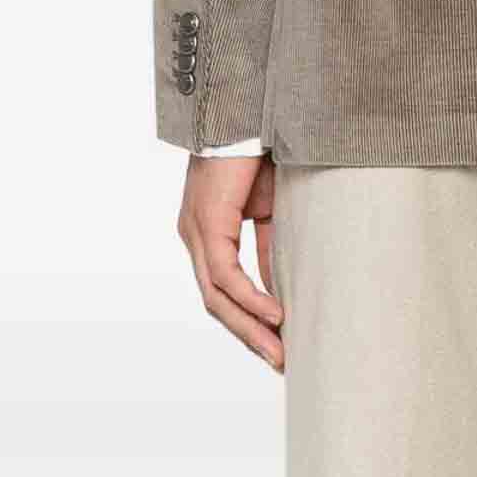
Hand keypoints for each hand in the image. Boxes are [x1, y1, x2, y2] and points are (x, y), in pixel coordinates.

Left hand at [177, 153, 283, 370]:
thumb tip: (282, 283)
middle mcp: (194, 236)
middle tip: (278, 363)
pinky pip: (226, 276)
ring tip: (278, 352)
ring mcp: (197, 232)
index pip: (223, 290)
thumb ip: (270, 243)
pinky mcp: (208, 223)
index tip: (276, 344)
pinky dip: (251, 299)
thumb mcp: (271, 206)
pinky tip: (275, 315)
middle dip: (249, 336)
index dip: (248, 320)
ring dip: (249, 328)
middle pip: (216, 303)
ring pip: (217, 298)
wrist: (245, 113)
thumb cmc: (260, 152)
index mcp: (207, 231)